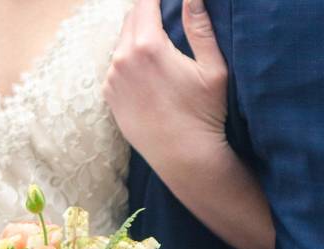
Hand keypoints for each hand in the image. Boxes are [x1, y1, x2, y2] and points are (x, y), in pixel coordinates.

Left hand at [104, 0, 228, 172]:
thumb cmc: (205, 113)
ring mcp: (113, 79)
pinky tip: (147, 73)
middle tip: (164, 15)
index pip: (145, 3)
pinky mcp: (109, 96)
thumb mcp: (213, 67)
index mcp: (148, 46)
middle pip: (130, 19)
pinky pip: (116, 67)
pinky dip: (128, 62)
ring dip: (136, 38)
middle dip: (146, 13)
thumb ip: (200, 26)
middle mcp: (123, 59)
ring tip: (157, 46)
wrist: (184, 157)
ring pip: (121, 44)